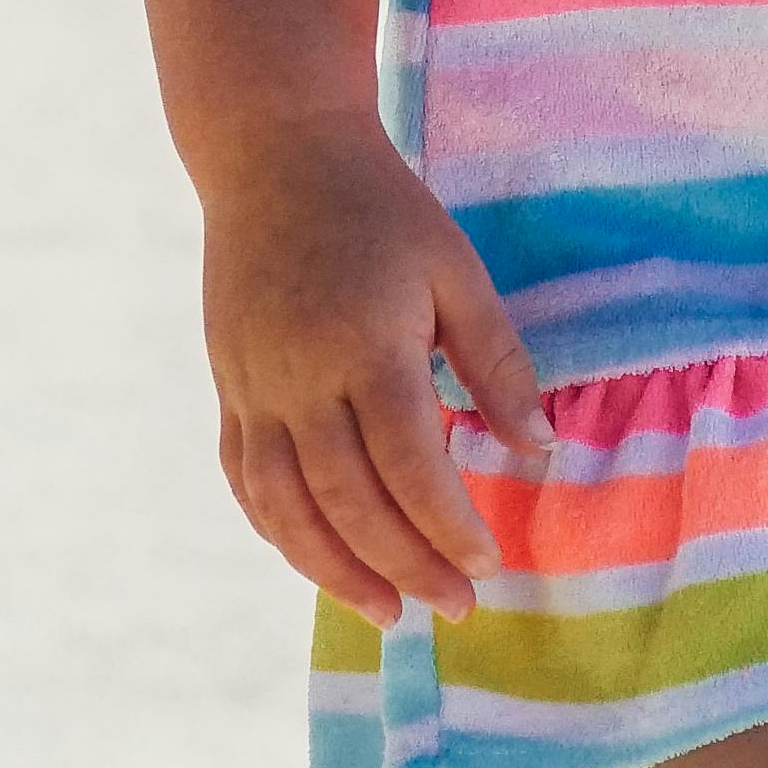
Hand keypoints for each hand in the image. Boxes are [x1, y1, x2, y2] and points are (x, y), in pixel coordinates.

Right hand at [199, 121, 554, 629]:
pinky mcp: (228, 387)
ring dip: (334, 571)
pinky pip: (247, 481)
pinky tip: (320, 561)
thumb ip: (495, 363)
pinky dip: (280, 531)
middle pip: (347, 501)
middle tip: (453, 607)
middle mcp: (299, 377)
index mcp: (365, 345)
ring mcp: (253, 386)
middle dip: (403, 565)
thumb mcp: (455, 270)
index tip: (488, 564)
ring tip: (388, 613)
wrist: (274, 155)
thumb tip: (538, 450)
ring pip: (286, 507)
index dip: (448, 524)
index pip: (409, 464)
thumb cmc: (382, 209)